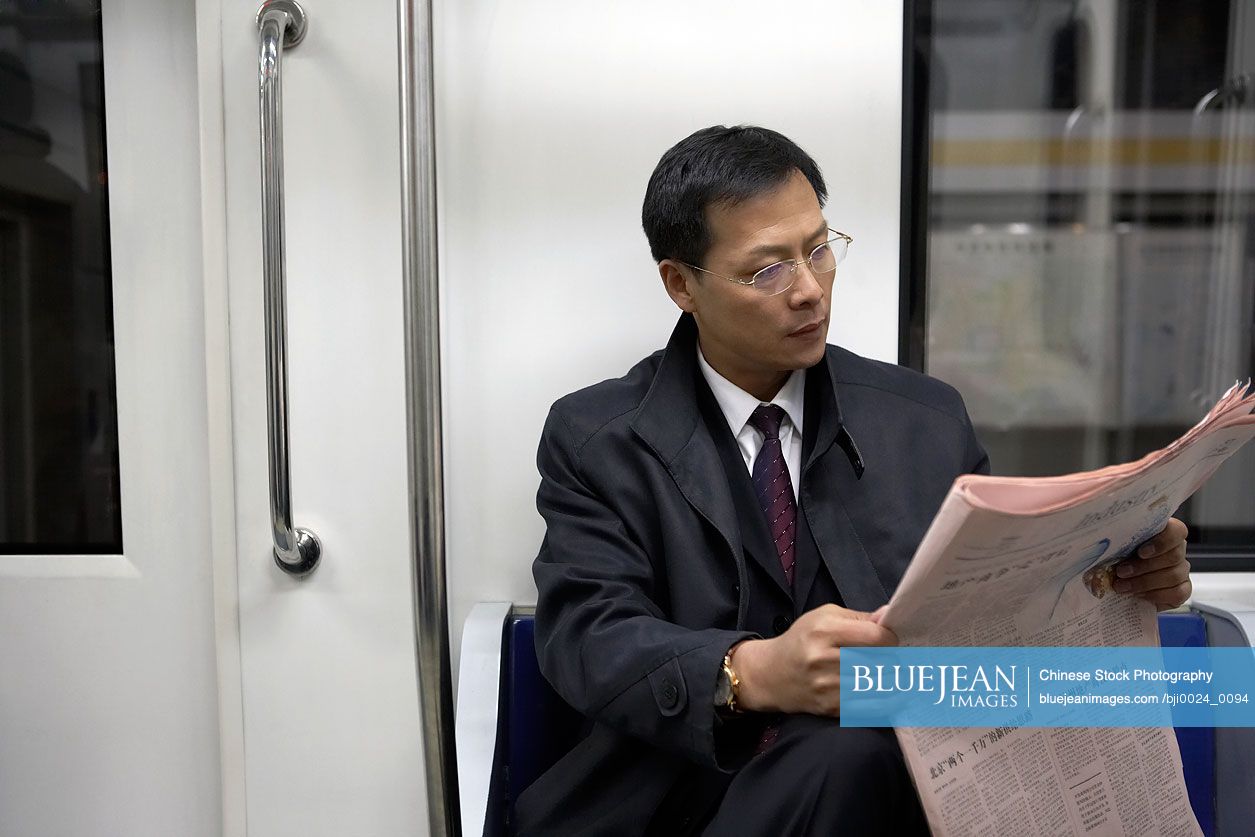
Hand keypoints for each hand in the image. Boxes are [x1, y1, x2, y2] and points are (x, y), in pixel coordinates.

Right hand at [730, 604, 896, 716]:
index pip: (876, 636)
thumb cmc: (801, 640)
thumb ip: (859, 618)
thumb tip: (889, 616)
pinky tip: (892, 694)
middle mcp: (825, 660)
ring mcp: (828, 687)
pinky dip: (888, 701)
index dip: (891, 638)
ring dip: (894, 681)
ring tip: (896, 675)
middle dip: (894, 660)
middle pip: (881, 662)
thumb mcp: (824, 617)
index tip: (890, 640)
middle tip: (895, 658)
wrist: (771, 674)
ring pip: (880, 686)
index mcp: (824, 631)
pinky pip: (872, 708)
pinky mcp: (831, 709)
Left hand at [1114, 517, 1191, 610]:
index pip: (1176, 530)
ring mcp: (1182, 570)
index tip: (1141, 552)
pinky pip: (1178, 593)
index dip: (1162, 541)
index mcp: (1163, 534)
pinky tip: (1139, 596)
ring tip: (1122, 586)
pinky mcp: (1183, 589)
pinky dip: (1156, 595)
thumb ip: (1117, 543)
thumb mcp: (1117, 549)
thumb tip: (1100, 545)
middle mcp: (1176, 550)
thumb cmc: (1118, 560)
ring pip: (1173, 575)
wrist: (1123, 585)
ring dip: (1144, 582)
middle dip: (1144, 566)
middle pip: (1174, 555)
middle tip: (1121, 572)